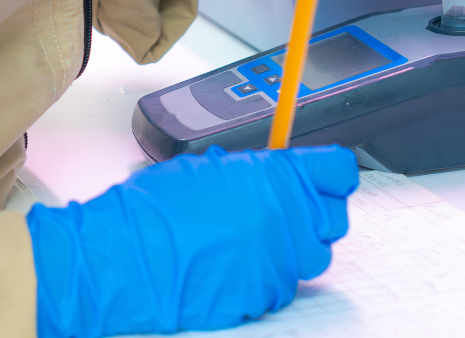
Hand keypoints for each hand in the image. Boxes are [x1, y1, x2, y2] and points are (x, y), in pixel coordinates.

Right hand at [26, 145, 358, 337]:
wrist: (125, 259)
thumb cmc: (153, 211)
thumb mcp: (205, 169)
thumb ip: (251, 172)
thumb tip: (266, 174)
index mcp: (275, 177)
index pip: (339, 171)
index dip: (331, 175)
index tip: (325, 179)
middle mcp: (286, 219)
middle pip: (335, 218)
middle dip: (316, 214)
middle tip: (289, 213)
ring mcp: (278, 261)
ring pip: (315, 257)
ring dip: (296, 249)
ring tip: (258, 242)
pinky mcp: (264, 295)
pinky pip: (283, 286)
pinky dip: (267, 277)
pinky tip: (236, 267)